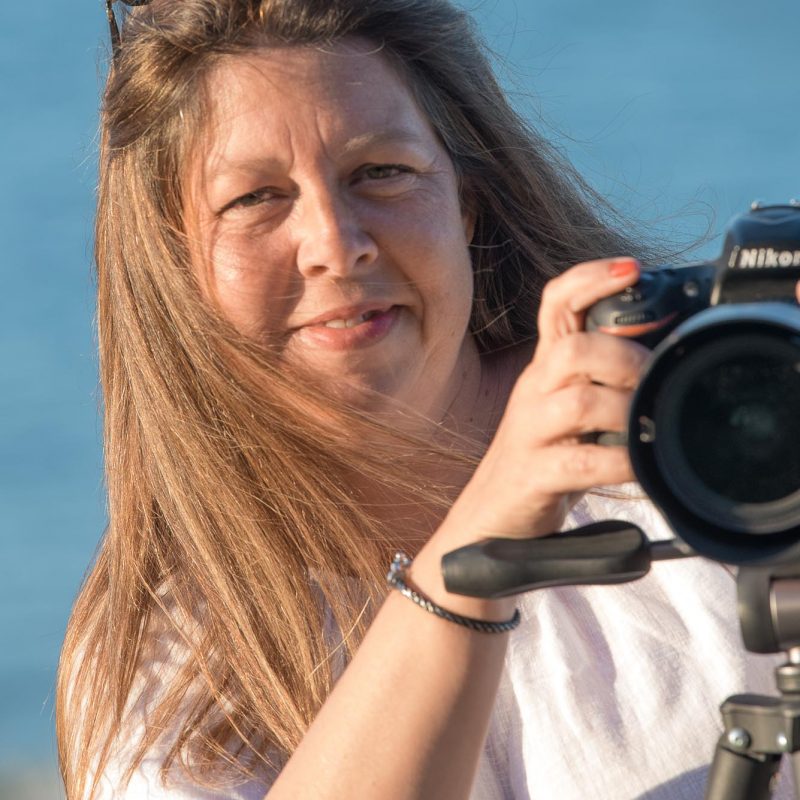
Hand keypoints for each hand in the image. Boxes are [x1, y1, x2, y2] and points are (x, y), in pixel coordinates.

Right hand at [450, 257, 650, 539]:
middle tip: (653, 379)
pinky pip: (580, 463)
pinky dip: (621, 463)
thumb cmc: (546, 458)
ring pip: (577, 400)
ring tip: (646, 424)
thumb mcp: (572, 409)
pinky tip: (638, 467)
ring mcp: (529, 432)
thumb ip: (606, 381)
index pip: (556, 304)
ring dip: (626, 409)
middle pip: (572, 348)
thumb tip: (669, 355)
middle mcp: (533, 391)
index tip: (631, 267)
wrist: (492, 514)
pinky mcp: (532, 474)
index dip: (590, 278)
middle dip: (625, 357)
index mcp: (545, 368)